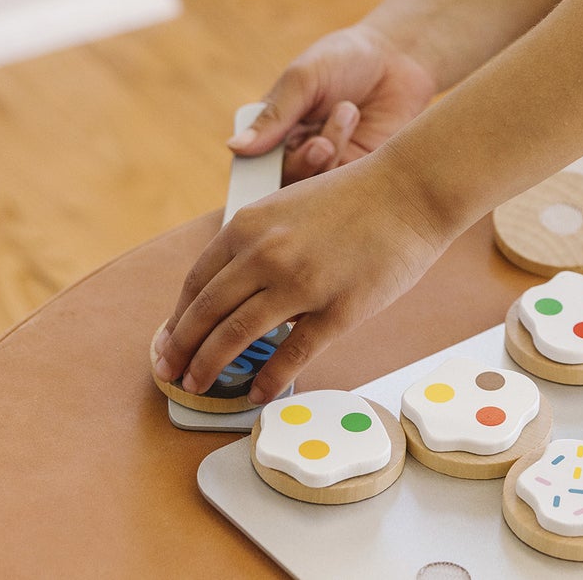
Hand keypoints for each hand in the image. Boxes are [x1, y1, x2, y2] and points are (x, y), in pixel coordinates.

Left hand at [152, 149, 448, 403]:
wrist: (412, 188)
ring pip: (236, 338)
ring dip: (210, 368)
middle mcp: (266, 254)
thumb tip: (233, 291)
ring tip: (200, 386)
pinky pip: (290, 355)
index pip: (196, 282)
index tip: (170, 340)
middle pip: (206, 314)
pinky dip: (267, 381)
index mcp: (250, 224)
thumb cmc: (358, 195)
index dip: (178, 318)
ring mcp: (301, 284)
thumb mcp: (290, 205)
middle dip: (181, 351)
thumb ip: (258, 243)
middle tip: (172, 373)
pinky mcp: (337, 309)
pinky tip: (257, 394)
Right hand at [228, 24, 437, 182]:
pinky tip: (356, 123)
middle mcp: (298, 154)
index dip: (258, 174)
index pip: (253, 168)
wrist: (398, 56)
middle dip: (302, 165)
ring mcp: (330, 165)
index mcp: (275, 133)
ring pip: (315, 187)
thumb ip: (274, 115)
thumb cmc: (344, 58)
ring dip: (330, 152)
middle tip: (320, 144)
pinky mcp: (361, 171)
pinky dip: (351, 163)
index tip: (276, 160)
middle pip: (284, 184)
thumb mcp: (304, 78)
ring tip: (348, 110)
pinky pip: (347, 186)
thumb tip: (234, 148)